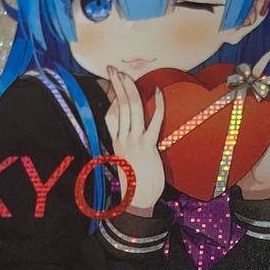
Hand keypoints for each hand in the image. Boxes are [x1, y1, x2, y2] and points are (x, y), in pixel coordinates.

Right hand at [104, 66, 164, 215]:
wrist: (137, 200)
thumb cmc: (134, 184)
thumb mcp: (124, 162)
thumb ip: (124, 147)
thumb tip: (127, 136)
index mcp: (115, 142)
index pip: (110, 113)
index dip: (112, 96)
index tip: (114, 82)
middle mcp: (122, 139)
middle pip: (118, 105)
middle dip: (116, 84)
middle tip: (113, 69)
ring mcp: (134, 141)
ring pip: (131, 108)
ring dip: (129, 88)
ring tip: (127, 74)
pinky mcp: (147, 146)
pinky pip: (153, 120)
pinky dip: (157, 104)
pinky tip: (158, 91)